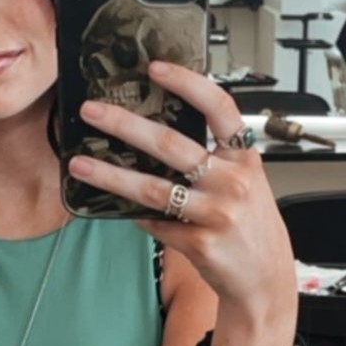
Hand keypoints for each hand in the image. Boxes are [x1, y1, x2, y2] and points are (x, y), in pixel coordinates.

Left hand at [68, 61, 296, 319]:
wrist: (266, 277)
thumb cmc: (251, 226)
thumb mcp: (244, 182)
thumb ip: (213, 159)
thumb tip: (155, 138)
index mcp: (244, 157)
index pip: (218, 108)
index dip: (186, 83)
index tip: (154, 68)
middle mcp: (232, 181)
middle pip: (170, 144)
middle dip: (124, 124)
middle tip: (92, 112)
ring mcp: (216, 213)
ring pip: (152, 188)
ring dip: (110, 175)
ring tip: (80, 165)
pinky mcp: (200, 243)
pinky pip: (155, 222)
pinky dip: (136, 215)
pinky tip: (121, 210)